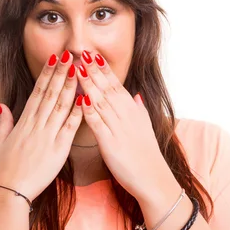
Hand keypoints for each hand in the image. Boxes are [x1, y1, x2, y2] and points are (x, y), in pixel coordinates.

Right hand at [0, 51, 82, 200]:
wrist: (11, 189)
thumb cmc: (6, 167)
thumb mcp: (1, 141)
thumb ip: (5, 121)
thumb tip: (2, 105)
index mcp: (25, 121)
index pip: (38, 91)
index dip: (47, 74)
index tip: (55, 59)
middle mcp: (37, 124)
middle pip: (51, 93)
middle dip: (61, 72)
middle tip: (70, 54)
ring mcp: (48, 135)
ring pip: (61, 105)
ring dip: (71, 86)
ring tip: (79, 69)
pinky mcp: (59, 148)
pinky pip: (70, 127)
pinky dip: (78, 112)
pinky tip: (86, 98)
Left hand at [75, 50, 177, 203]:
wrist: (153, 177)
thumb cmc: (146, 153)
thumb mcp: (144, 125)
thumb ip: (138, 108)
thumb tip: (135, 95)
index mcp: (130, 109)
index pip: (114, 84)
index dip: (102, 68)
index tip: (92, 53)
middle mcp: (125, 114)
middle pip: (106, 87)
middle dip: (93, 69)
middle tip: (81, 52)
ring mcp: (118, 127)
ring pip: (101, 101)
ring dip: (89, 84)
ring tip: (77, 68)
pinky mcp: (110, 143)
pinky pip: (98, 123)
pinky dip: (89, 110)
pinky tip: (80, 99)